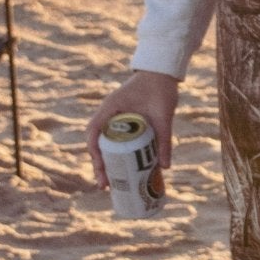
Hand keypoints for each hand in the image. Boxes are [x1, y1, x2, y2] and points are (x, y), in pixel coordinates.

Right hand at [86, 70, 179, 188]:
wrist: (163, 74)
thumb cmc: (161, 89)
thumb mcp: (163, 115)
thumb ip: (165, 139)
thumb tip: (165, 168)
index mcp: (111, 109)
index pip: (94, 133)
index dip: (95, 154)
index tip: (101, 171)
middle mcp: (109, 115)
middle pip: (98, 143)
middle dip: (99, 165)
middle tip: (105, 185)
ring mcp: (116, 119)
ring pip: (106, 144)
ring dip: (107, 162)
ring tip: (111, 183)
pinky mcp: (126, 123)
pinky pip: (117, 141)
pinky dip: (118, 155)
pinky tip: (125, 169)